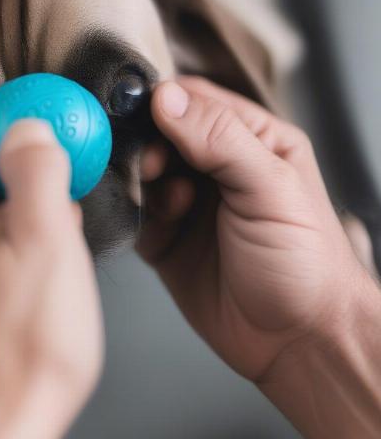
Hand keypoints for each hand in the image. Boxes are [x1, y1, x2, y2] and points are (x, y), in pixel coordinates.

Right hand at [138, 77, 380, 438]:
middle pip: (160, 134)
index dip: (163, 102)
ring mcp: (187, 203)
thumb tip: (166, 98)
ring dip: (142, 182)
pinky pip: (135, 212)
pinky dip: (134, 212)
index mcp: (251, 139)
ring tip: (169, 205)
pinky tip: (158, 225)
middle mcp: (215, 167)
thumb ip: (219, 138)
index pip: (195, 100)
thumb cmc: (304, 260)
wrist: (295, 340)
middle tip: (152, 167)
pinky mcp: (165, 238)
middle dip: (147, 145)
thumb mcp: (269, 187)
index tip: (138, 113)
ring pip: (142, 172)